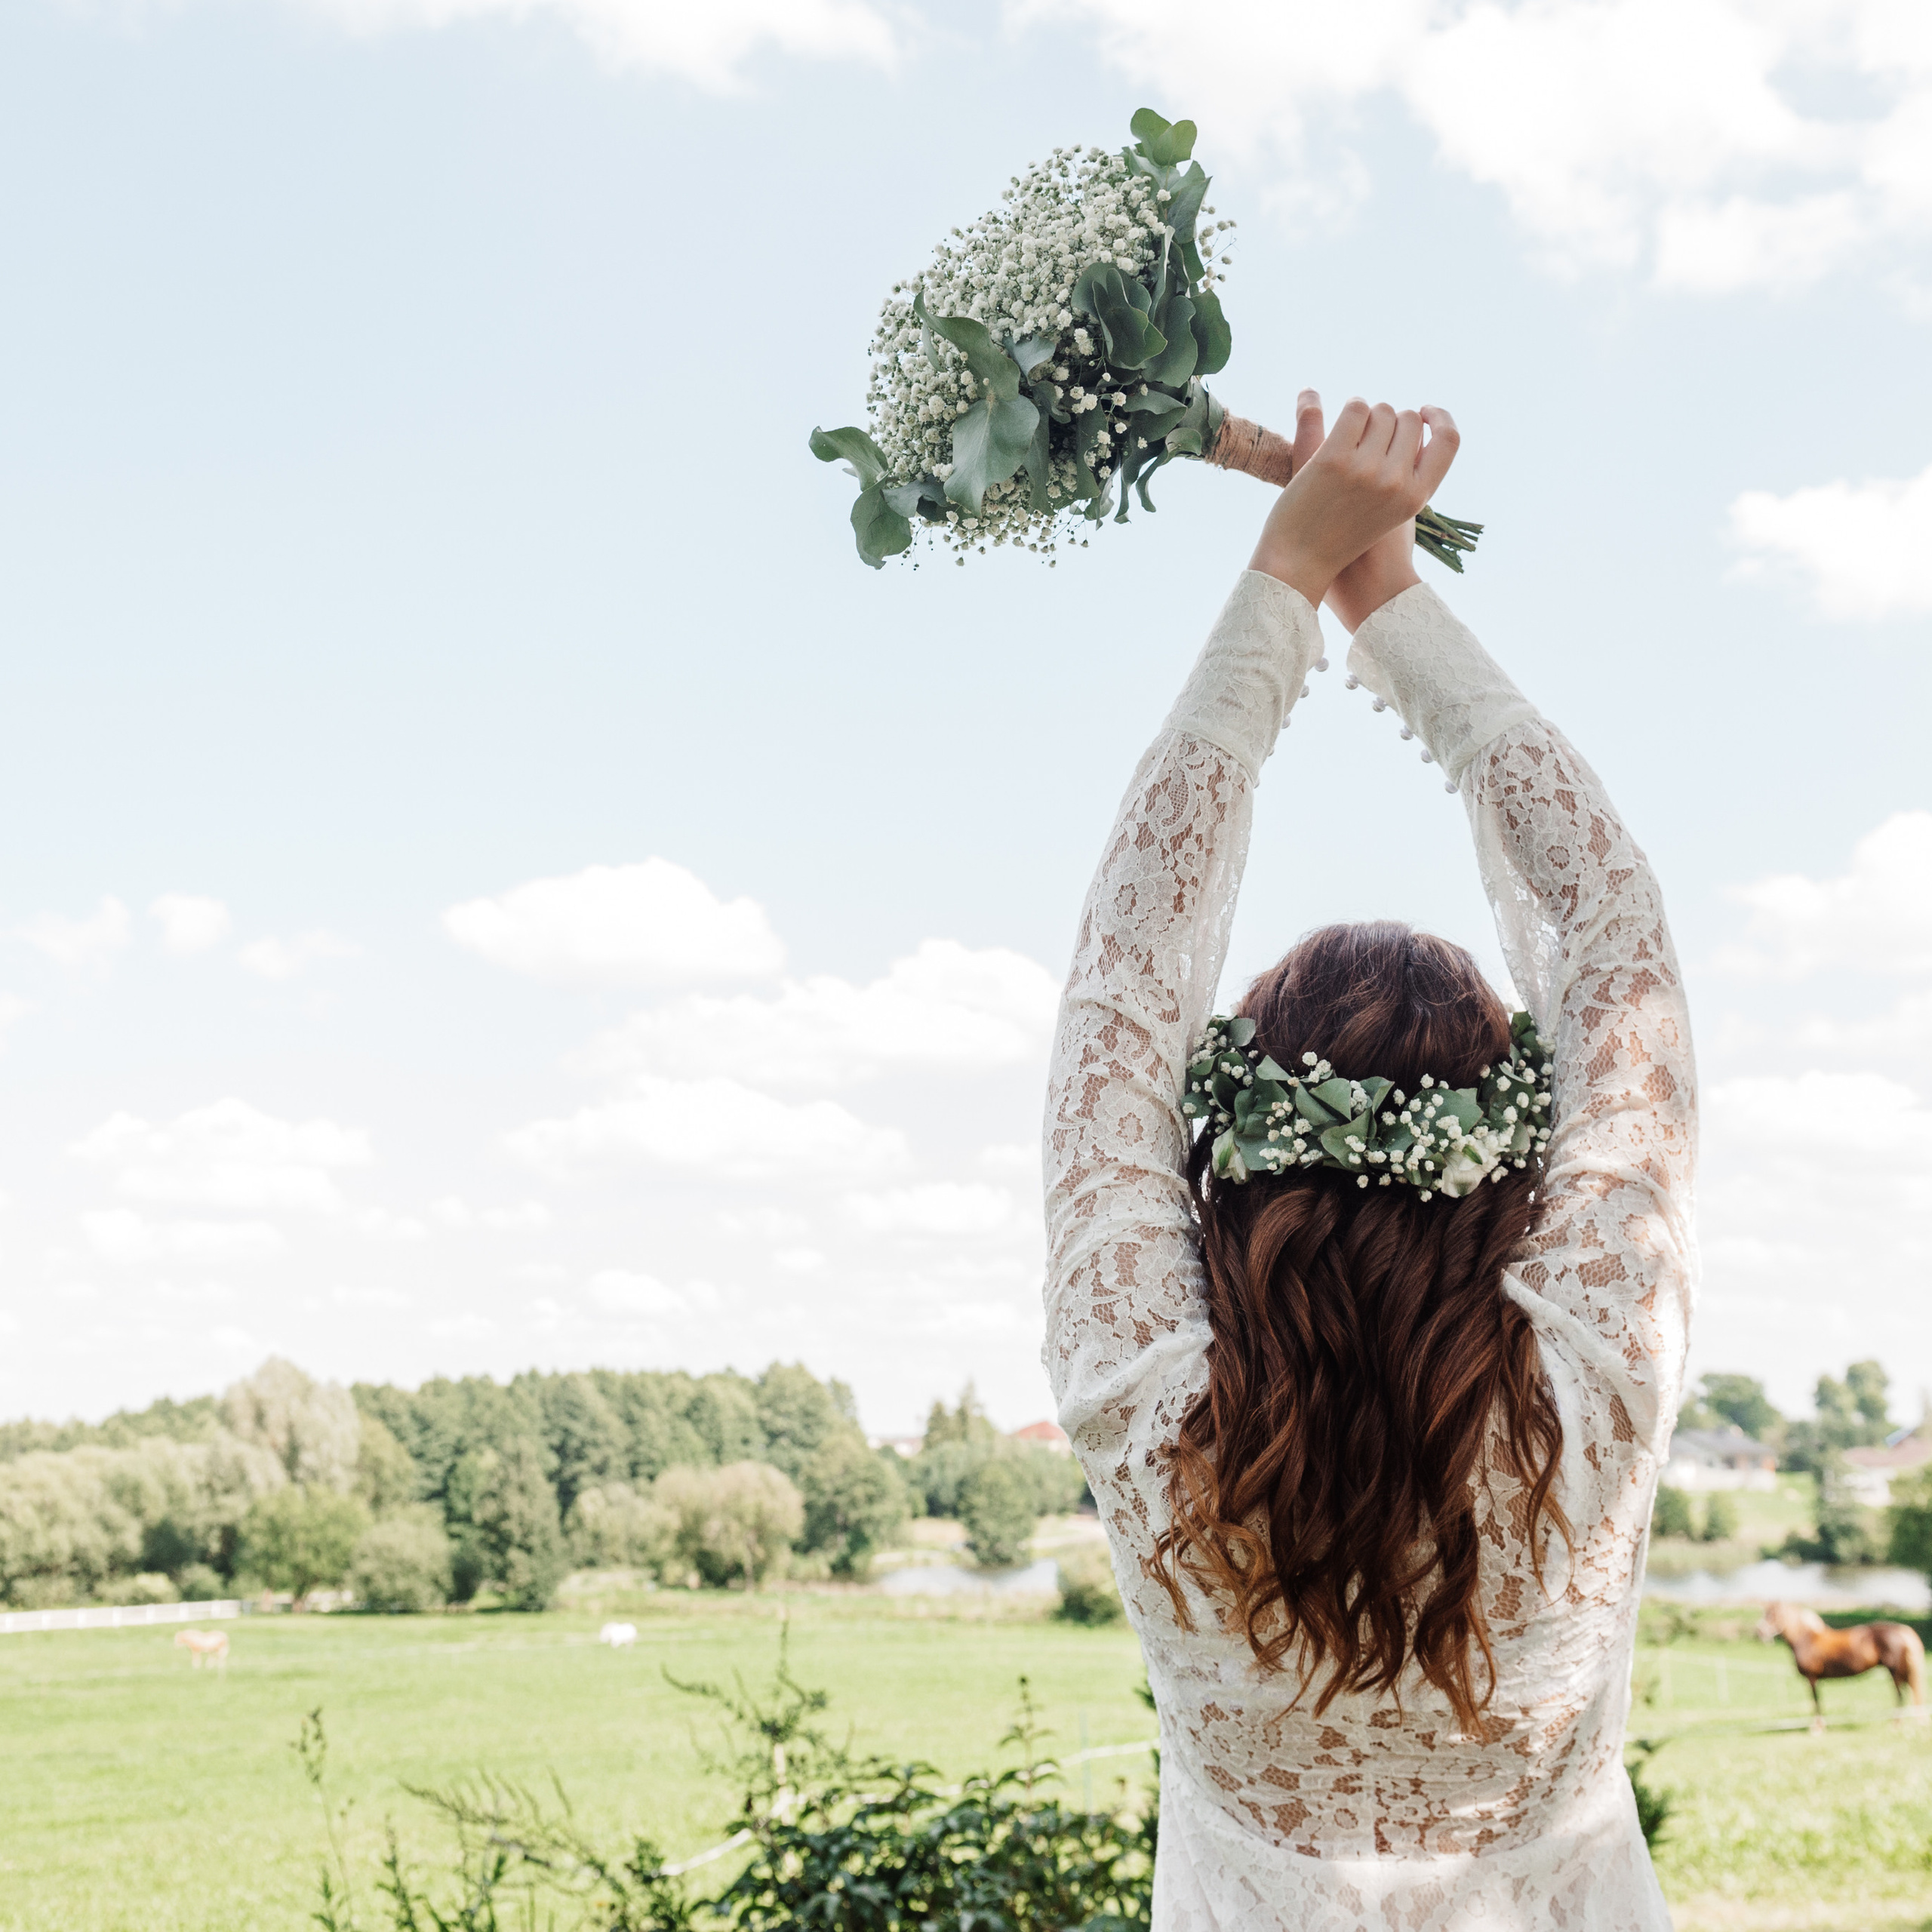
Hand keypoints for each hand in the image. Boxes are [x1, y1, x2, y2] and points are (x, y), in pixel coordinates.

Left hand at [1247, 391, 1457, 612]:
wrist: (1301, 566)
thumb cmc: (1349, 546)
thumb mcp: (1395, 518)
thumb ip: (1412, 479)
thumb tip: (1417, 436)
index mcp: (1416, 496)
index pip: (1449, 441)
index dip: (1440, 419)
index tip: (1424, 413)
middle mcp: (1395, 480)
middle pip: (1408, 419)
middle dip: (1391, 421)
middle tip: (1368, 438)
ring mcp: (1365, 469)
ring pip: (1380, 411)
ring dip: (1367, 415)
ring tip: (1349, 437)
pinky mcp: (1333, 459)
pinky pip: (1354, 409)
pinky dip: (1350, 409)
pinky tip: (1339, 425)